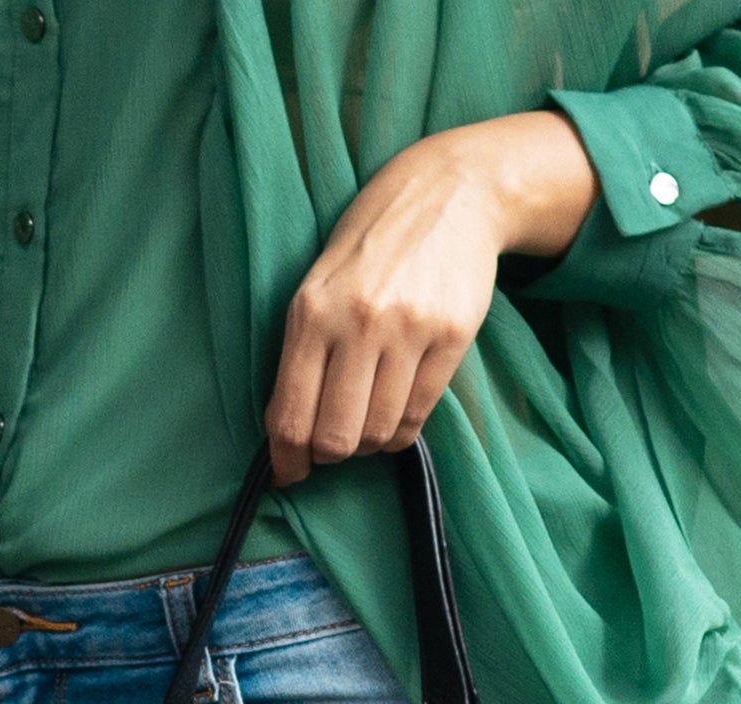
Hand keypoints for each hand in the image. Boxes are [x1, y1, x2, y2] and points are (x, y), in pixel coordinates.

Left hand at [265, 111, 598, 486]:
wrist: (448, 193)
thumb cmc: (373, 244)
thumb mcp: (319, 285)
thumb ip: (301, 353)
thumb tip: (289, 433)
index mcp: (312, 311)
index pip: (291, 415)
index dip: (288, 459)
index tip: (290, 474)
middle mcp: (358, 321)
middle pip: (337, 437)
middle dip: (330, 454)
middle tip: (333, 445)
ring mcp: (409, 329)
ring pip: (379, 433)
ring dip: (369, 443)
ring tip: (367, 422)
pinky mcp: (452, 336)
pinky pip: (418, 416)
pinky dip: (402, 430)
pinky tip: (395, 413)